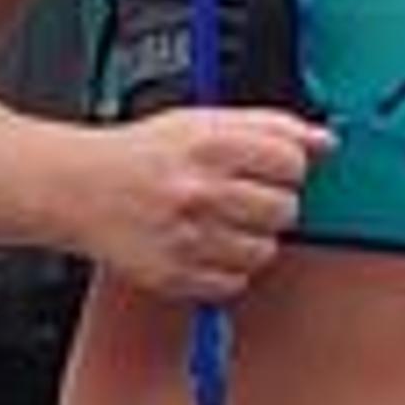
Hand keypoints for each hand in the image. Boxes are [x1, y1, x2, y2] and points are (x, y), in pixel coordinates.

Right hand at [92, 106, 332, 307]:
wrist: (79, 188)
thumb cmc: (143, 155)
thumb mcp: (204, 121)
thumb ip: (270, 126)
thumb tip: (325, 141)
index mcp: (210, 144)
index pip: (292, 161)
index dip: (285, 166)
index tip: (267, 169)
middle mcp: (200, 190)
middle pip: (285, 210)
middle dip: (268, 205)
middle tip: (237, 198)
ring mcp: (188, 236)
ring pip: (264, 251)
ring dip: (248, 240)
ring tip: (217, 223)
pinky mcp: (175, 274)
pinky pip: (234, 283)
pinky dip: (224, 271)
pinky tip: (202, 247)